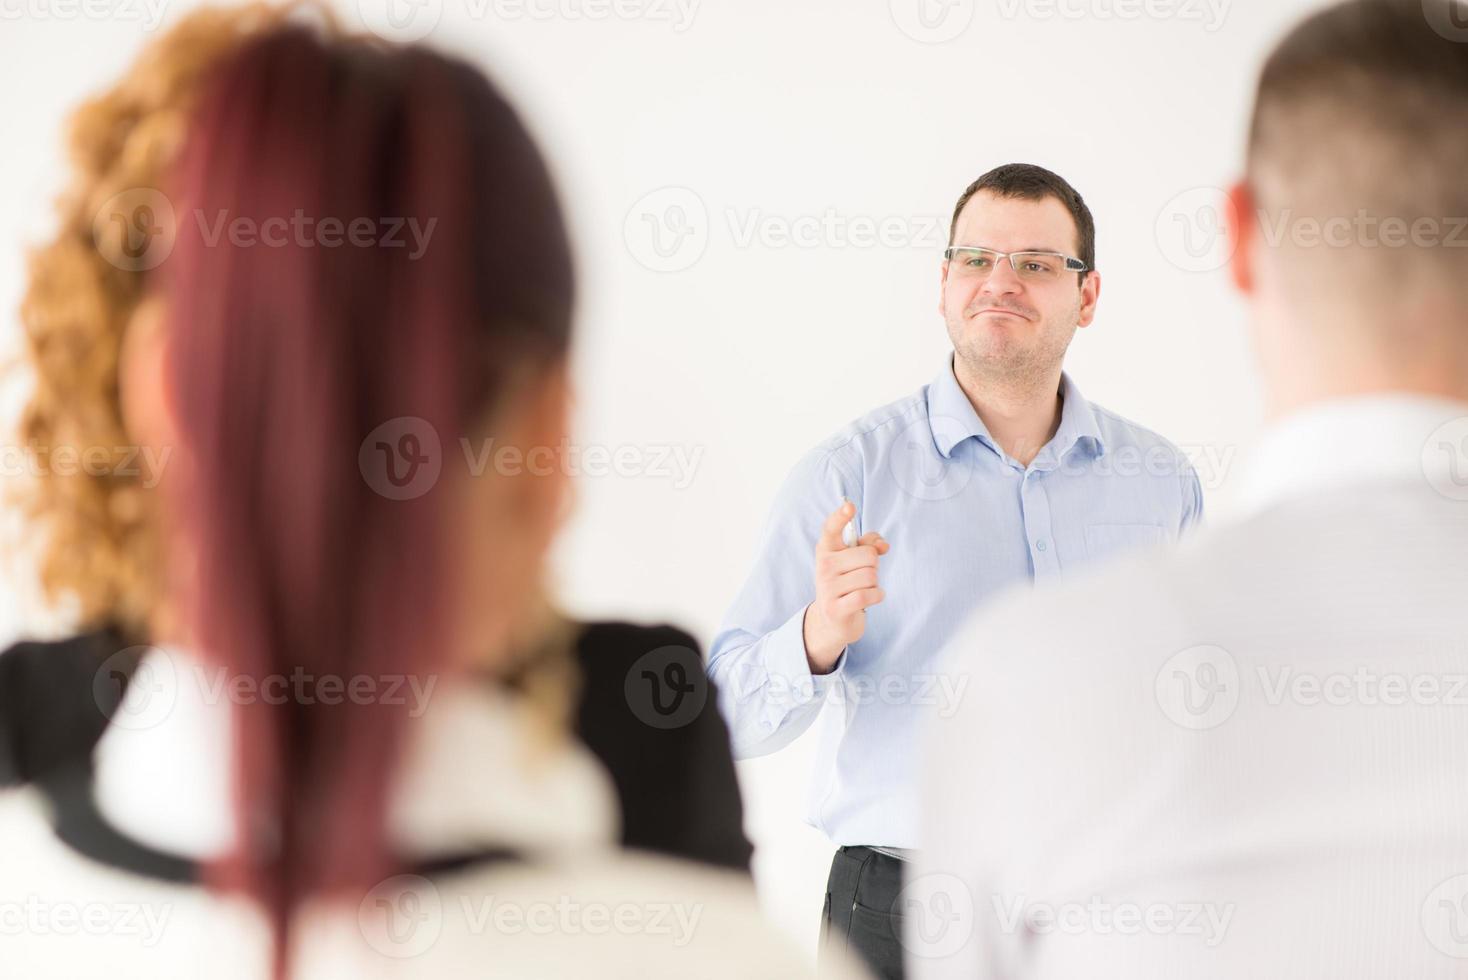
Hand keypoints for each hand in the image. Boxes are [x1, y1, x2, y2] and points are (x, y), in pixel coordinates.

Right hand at [803, 500, 887, 673]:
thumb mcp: (855, 559)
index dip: (841, 516)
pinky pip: (868, 595)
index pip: (832, 528)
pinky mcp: (836, 608)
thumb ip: (870, 543)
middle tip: (860, 576)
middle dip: (873, 566)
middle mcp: (824, 565)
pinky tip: (868, 599)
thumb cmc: (847, 581)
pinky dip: (876, 596)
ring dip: (874, 584)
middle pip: (868, 555)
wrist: (832, 620)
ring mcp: (827, 588)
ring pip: (870, 576)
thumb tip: (883, 546)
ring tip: (861, 588)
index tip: (849, 506)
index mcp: (826, 548)